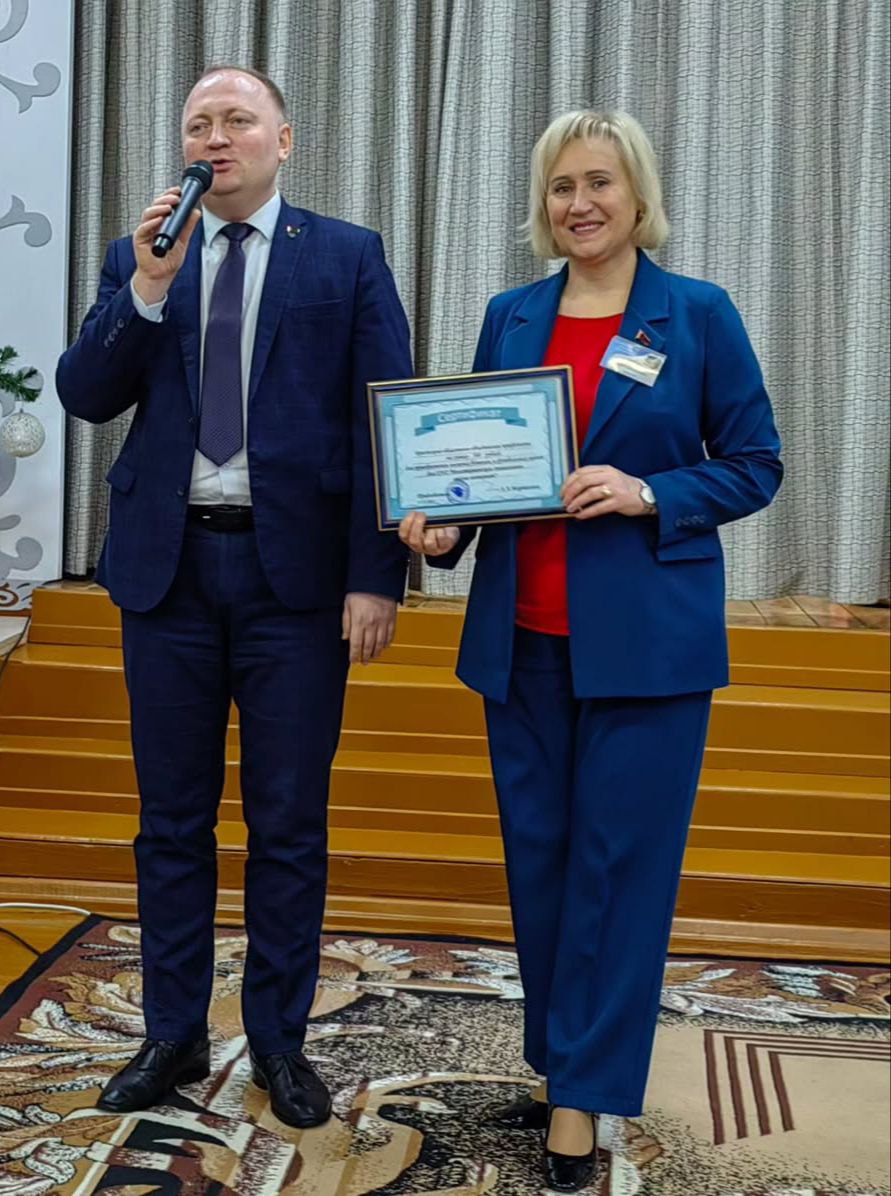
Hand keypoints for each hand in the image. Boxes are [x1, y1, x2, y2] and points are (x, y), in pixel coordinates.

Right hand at [131, 186, 201, 303]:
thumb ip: (188, 227)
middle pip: (155, 206)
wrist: (161, 275)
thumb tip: (195, 213)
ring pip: (148, 214)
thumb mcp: (182, 241)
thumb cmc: (168, 260)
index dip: (169, 195)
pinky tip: (158, 220)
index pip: (163, 204)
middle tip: (175, 197)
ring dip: (158, 209)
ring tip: (168, 206)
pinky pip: (143, 229)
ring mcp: (145, 231)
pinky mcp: (139, 240)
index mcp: (161, 222)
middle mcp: (151, 224)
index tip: (178, 190)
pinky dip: (151, 223)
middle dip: (165, 199)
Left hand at [342, 592, 396, 664]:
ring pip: (381, 644)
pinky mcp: (392, 619)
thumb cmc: (360, 590)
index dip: (354, 655)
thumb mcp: (347, 605)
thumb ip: (346, 623)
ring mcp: (383, 622)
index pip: (356, 645)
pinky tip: (383, 646)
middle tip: (363, 662)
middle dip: (366, 657)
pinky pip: (390, 636)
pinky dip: (387, 643)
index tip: (353, 660)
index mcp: (359, 621)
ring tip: (373, 657)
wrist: (377, 579)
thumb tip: (345, 637)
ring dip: (377, 653)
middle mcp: (372, 623)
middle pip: (369, 647)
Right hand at [398, 511, 460, 555]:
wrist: (449, 531)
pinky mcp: (444, 547)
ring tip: (434, 522)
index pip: (403, 535)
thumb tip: (415, 508)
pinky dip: (441, 531)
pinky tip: (442, 526)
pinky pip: (441, 540)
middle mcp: (420, 547)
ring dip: (431, 530)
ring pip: (428, 542)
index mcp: (411, 540)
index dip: (406, 523)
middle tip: (422, 514)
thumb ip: (416, 517)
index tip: (412, 513)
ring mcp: (432, 549)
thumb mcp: (423, 521)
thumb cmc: (434, 525)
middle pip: (414, 540)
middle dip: (417, 525)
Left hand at [561, 465, 647, 518]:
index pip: (581, 471)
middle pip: (583, 481)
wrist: (647, 494)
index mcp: (605, 469)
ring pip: (590, 493)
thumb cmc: (625, 487)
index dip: (568, 482)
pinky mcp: (619, 502)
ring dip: (576, 502)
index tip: (562, 490)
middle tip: (564, 501)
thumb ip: (594, 478)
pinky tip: (580, 516)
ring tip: (570, 508)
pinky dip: (587, 512)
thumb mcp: (610, 476)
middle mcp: (610, 477)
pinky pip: (599, 507)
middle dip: (570, 492)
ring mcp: (615, 489)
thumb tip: (573, 488)